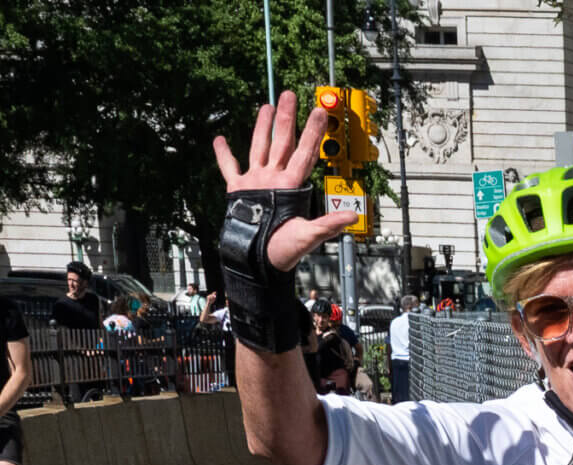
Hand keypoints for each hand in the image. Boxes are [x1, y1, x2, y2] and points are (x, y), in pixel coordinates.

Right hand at [212, 91, 360, 270]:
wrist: (257, 262)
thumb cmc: (283, 253)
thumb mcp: (307, 236)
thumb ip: (328, 224)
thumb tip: (353, 216)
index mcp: (291, 186)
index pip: (305, 153)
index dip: (313, 133)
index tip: (320, 112)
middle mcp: (275, 179)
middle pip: (282, 141)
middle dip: (287, 118)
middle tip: (291, 94)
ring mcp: (257, 182)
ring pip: (259, 147)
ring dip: (262, 127)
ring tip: (267, 106)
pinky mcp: (238, 190)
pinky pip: (229, 169)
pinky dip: (224, 155)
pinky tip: (220, 140)